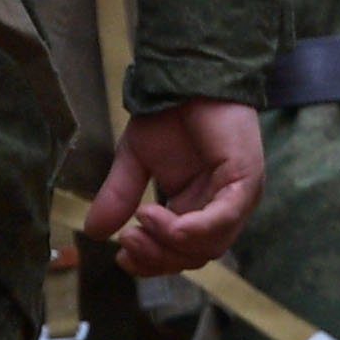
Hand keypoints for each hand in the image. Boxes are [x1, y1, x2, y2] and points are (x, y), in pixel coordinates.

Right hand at [90, 100, 264, 276]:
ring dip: (169, 242)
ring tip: (140, 219)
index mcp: (199, 207)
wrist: (183, 77)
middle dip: (158, 257)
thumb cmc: (168, 114)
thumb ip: (119, 197)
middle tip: (127, 242)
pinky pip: (222, 219)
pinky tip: (158, 217)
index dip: (152, 261)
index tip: (121, 257)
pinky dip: (190, 228)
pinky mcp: (246, 180)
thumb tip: (93, 232)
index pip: (181, 252)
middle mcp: (222, 208)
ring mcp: (237, 196)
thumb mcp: (134, 161)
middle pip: (195, 256)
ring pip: (210, 245)